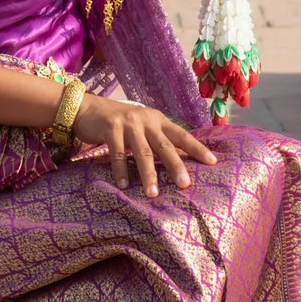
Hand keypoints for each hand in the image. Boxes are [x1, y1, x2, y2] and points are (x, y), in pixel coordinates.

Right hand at [73, 94, 217, 196]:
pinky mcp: (110, 128)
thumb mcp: (142, 127)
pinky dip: (121, 170)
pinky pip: (117, 153)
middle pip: (165, 146)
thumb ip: (157, 140)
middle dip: (176, 166)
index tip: (212, 162)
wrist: (87, 108)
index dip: (197, 148)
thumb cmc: (120, 123)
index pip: (182, 135)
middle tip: (185, 184)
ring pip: (142, 152)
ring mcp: (128, 123)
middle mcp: (146, 120)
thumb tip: (180, 163)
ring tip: (153, 194)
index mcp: (158, 120)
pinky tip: (123, 185)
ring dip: (148, 174)